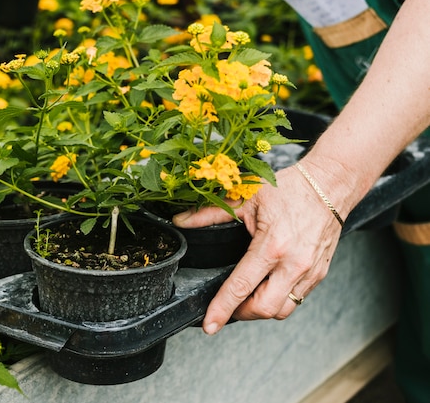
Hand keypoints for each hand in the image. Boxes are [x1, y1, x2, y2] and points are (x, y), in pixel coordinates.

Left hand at [173, 165, 343, 334]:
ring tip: (247, 297)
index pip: (240, 287)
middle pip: (263, 309)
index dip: (222, 309)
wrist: (329, 185)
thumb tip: (180, 221)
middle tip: (228, 306)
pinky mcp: (319, 273)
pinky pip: (297, 299)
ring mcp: (309, 271)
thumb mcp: (245, 198)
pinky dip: (279, 300)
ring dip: (261, 309)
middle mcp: (293, 263)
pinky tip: (267, 287)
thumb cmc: (288, 189)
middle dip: (241, 313)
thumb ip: (210, 214)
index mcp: (271, 246)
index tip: (210, 325)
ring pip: (282, 310)